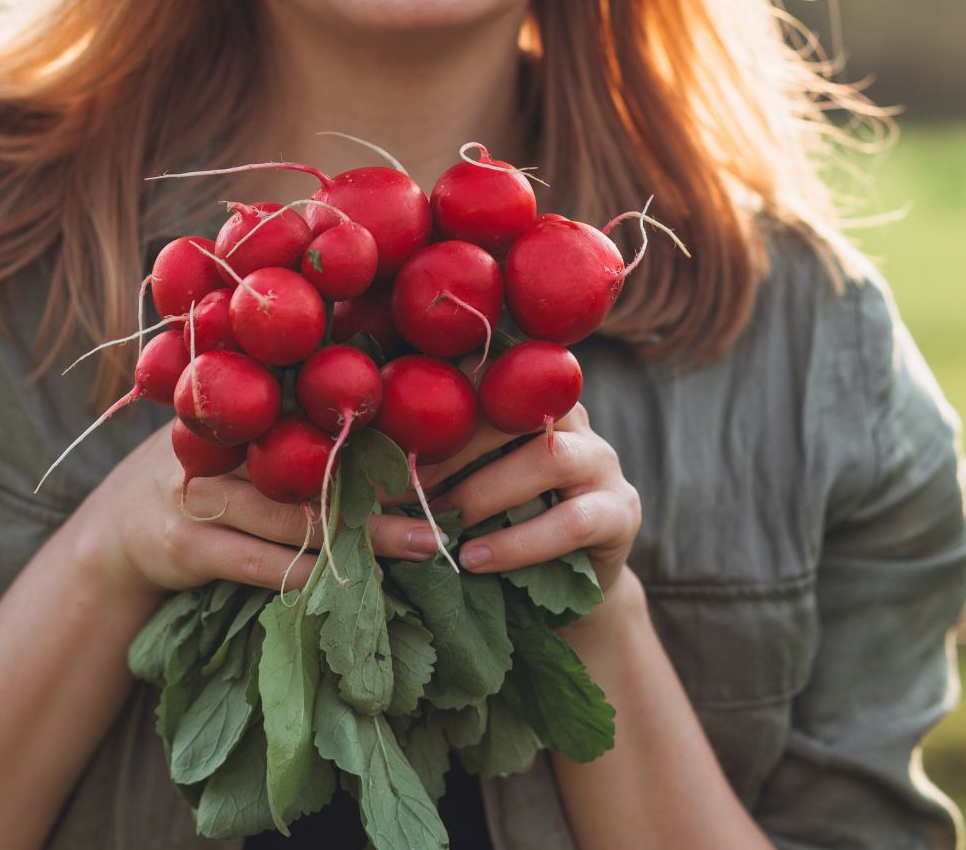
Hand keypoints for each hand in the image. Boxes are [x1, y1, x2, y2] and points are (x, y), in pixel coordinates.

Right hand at [67, 420, 436, 603]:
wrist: (112, 537)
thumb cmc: (200, 484)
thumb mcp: (235, 447)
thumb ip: (287, 434)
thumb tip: (386, 425)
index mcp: (237, 412)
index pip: (312, 413)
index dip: (375, 432)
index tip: (431, 449)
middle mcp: (217, 444)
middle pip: (314, 466)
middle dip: (382, 490)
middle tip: (441, 508)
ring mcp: (198, 493)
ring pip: (294, 516)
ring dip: (363, 536)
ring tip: (420, 545)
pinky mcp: (185, 545)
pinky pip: (260, 562)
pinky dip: (309, 573)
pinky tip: (352, 584)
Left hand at [368, 404, 641, 592]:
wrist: (561, 594)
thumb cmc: (488, 525)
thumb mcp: (455, 481)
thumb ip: (422, 454)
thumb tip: (344, 446)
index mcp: (524, 393)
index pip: (483, 371)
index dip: (434, 397)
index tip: (380, 432)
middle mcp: (569, 415)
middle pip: (514, 407)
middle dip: (451, 446)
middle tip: (401, 484)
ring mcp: (603, 460)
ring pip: (547, 458)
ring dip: (482, 493)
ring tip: (438, 526)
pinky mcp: (620, 513)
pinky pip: (573, 521)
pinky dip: (518, 543)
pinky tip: (474, 560)